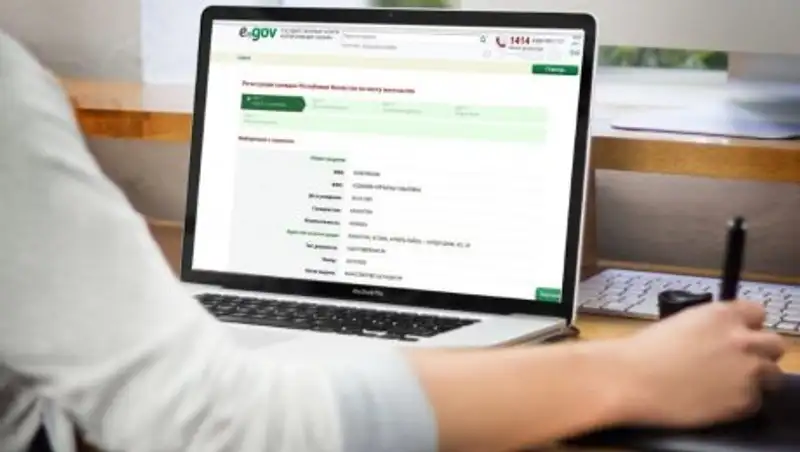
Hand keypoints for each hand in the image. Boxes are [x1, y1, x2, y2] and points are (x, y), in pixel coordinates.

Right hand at [614, 301, 785, 427]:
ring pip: (772, 375)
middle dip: (760, 352)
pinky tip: (713, 398)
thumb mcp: (681, 323)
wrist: (630, 379)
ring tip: (725, 384)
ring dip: (754, 378)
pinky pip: (754, 401)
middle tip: (738, 362)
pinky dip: (738, 402)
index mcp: (722, 314)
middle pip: (775, 344)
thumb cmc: (643, 351)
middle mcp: (741, 340)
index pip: (758, 312)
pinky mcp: (743, 401)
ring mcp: (746, 372)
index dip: (747, 325)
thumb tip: (724, 336)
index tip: (738, 335)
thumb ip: (712, 326)